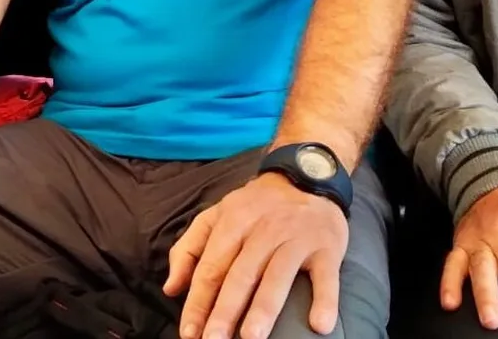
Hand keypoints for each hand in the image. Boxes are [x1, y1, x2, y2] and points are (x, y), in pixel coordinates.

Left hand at [164, 173, 348, 338]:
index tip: (189, 332)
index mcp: (232, 223)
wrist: (307, 176)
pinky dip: (325, 300)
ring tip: (252, 337)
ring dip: (264, 309)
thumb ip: (189, 249)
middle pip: (241, 276)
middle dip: (225, 312)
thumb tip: (171, 289)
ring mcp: (296, 239)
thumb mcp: (216, 216)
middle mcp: (263, 231)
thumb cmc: (256, 206)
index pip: (211, 268)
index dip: (198, 302)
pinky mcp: (326, 247)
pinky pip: (325, 276)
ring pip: (277, 277)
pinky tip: (319, 325)